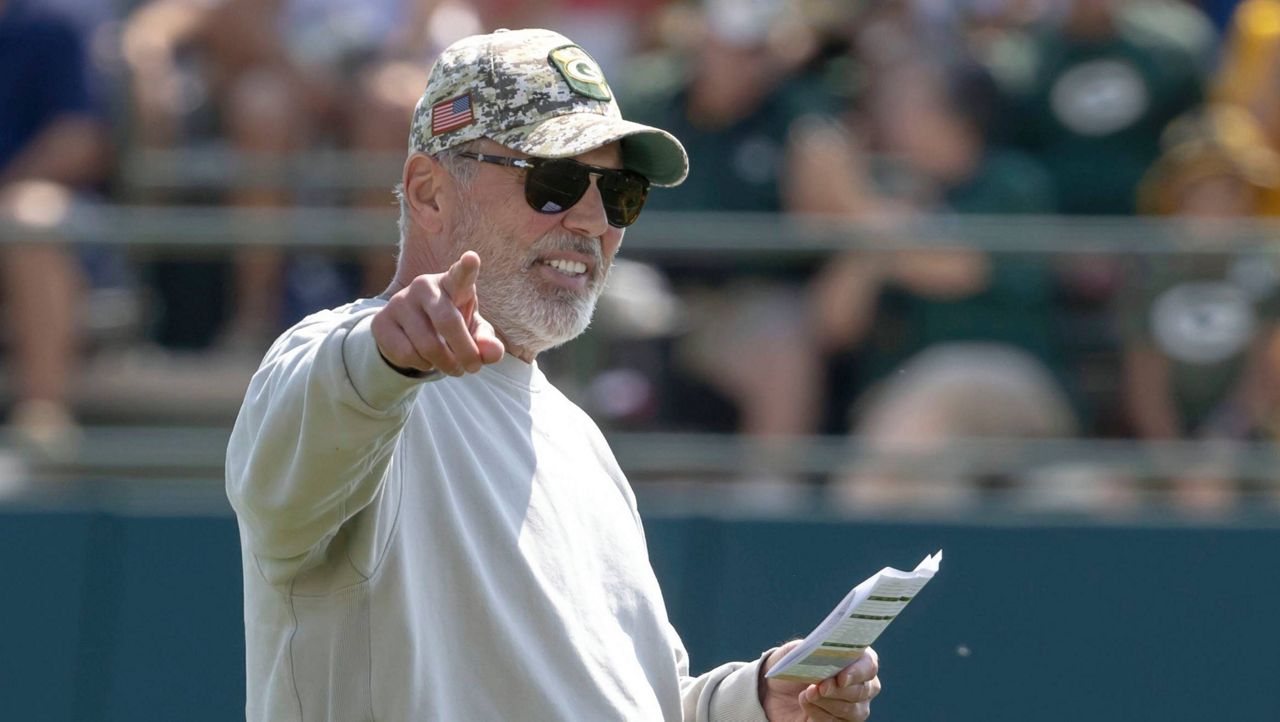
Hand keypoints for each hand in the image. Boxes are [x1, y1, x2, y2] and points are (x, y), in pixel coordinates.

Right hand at [371, 251, 504, 375]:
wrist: (409, 334)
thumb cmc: (451, 326)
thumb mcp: (472, 331)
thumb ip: (486, 340)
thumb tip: (494, 353)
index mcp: (451, 283)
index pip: (460, 274)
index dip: (466, 267)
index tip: (472, 258)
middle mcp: (423, 286)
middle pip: (448, 322)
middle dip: (465, 351)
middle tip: (473, 368)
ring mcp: (399, 302)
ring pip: (428, 345)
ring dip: (446, 364)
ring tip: (452, 366)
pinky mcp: (381, 322)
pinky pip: (407, 354)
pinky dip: (423, 366)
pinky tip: (425, 360)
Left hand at [760, 641, 879, 721]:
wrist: (776, 691)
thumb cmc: (793, 665)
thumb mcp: (795, 652)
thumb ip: (808, 648)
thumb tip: (818, 648)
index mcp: (856, 658)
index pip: (869, 664)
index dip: (858, 671)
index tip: (841, 677)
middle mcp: (861, 683)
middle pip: (864, 690)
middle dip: (840, 690)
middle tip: (820, 687)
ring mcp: (854, 706)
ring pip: (853, 710)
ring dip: (828, 702)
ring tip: (808, 693)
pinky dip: (818, 713)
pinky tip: (805, 703)